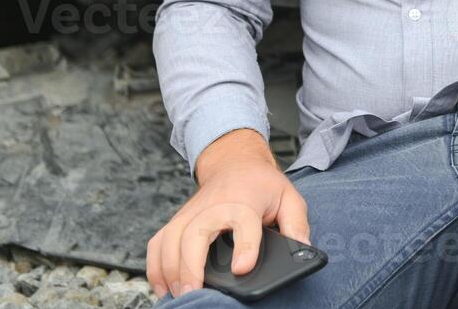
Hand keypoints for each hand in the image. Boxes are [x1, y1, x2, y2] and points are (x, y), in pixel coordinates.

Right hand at [147, 129, 311, 299]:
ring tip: (179, 295)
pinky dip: (155, 266)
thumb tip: (302, 251)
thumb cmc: (261, 184)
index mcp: (244, 201)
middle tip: (194, 293)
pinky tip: (163, 286)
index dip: (245, 246)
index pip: (243, 221)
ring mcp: (190, 213)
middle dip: (191, 266)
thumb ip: (297, 223)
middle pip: (194, 234)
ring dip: (170, 270)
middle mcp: (212, 206)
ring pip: (169, 240)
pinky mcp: (178, 221)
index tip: (242, 268)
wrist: (234, 161)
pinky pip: (157, 243)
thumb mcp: (289, 196)